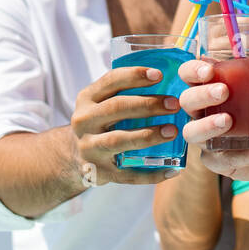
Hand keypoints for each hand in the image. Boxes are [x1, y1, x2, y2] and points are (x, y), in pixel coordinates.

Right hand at [69, 68, 184, 185]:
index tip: (160, 74)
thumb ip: (125, 90)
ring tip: (172, 131)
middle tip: (175, 104)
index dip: (135, 76)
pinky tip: (172, 170)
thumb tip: (171, 79)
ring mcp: (89, 148)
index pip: (110, 81)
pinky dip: (151, 174)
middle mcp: (84, 121)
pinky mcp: (98, 172)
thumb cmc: (100, 122)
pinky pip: (127, 175)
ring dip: (148, 135)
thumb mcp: (101, 102)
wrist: (73, 156)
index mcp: (87, 99)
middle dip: (147, 105)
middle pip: (116, 108)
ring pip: (119, 140)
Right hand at [176, 57, 248, 181]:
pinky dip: (241, 156)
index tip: (209, 71)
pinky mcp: (216, 161)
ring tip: (228, 120)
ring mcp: (207, 137)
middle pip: (187, 100)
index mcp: (213, 87)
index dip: (193, 70)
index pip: (190, 74)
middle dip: (202, 94)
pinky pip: (220, 160)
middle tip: (223, 91)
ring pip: (191, 132)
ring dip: (207, 125)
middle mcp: (204, 111)